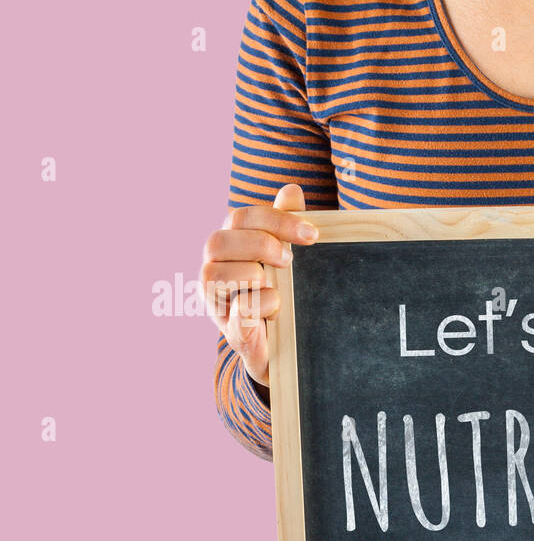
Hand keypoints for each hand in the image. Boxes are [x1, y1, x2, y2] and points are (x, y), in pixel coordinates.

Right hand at [202, 183, 318, 386]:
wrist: (284, 350)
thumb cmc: (281, 295)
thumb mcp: (287, 260)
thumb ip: (285, 226)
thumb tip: (291, 190)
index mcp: (229, 246)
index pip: (240, 217)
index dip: (276, 220)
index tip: (312, 235)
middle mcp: (214, 270)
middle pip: (218, 241)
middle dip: (259, 244)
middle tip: (289, 260)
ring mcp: (217, 302)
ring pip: (214, 275)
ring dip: (252, 274)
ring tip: (279, 286)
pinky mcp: (231, 331)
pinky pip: (235, 312)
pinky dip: (256, 305)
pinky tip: (276, 305)